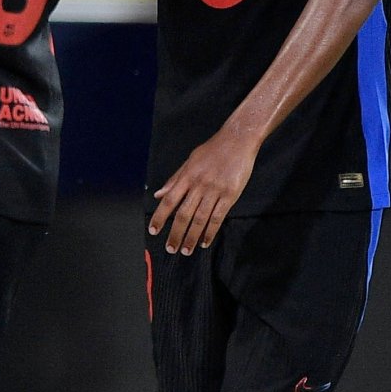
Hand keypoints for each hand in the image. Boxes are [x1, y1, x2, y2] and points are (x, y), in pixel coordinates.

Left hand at [148, 127, 259, 254]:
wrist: (237, 141)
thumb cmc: (212, 151)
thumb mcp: (189, 161)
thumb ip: (174, 180)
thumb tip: (158, 195)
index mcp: (186, 177)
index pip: (169, 200)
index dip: (160, 217)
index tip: (153, 231)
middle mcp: (198, 185)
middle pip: (183, 214)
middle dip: (175, 233)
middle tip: (170, 249)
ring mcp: (214, 191)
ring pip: (200, 219)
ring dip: (191, 237)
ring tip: (185, 251)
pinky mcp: (230, 195)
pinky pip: (218, 217)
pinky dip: (210, 232)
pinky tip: (204, 242)